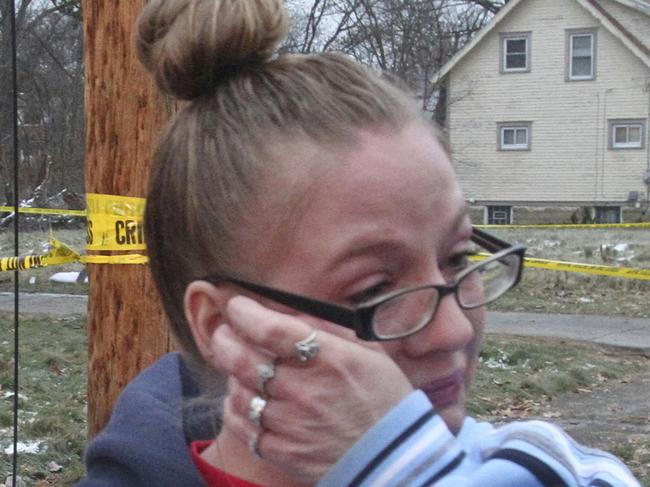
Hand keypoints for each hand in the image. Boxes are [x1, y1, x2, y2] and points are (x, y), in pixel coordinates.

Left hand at [209, 295, 412, 484]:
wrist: (395, 457)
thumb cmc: (384, 398)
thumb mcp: (368, 353)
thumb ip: (328, 330)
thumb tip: (292, 313)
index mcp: (329, 358)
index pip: (270, 329)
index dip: (244, 313)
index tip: (237, 306)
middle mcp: (305, 389)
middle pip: (243, 359)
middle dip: (225, 340)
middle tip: (224, 333)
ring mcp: (291, 424)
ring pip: (239, 392)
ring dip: (232, 376)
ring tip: (239, 368)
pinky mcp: (284, 452)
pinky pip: (243, 428)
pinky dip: (235, 410)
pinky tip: (241, 400)